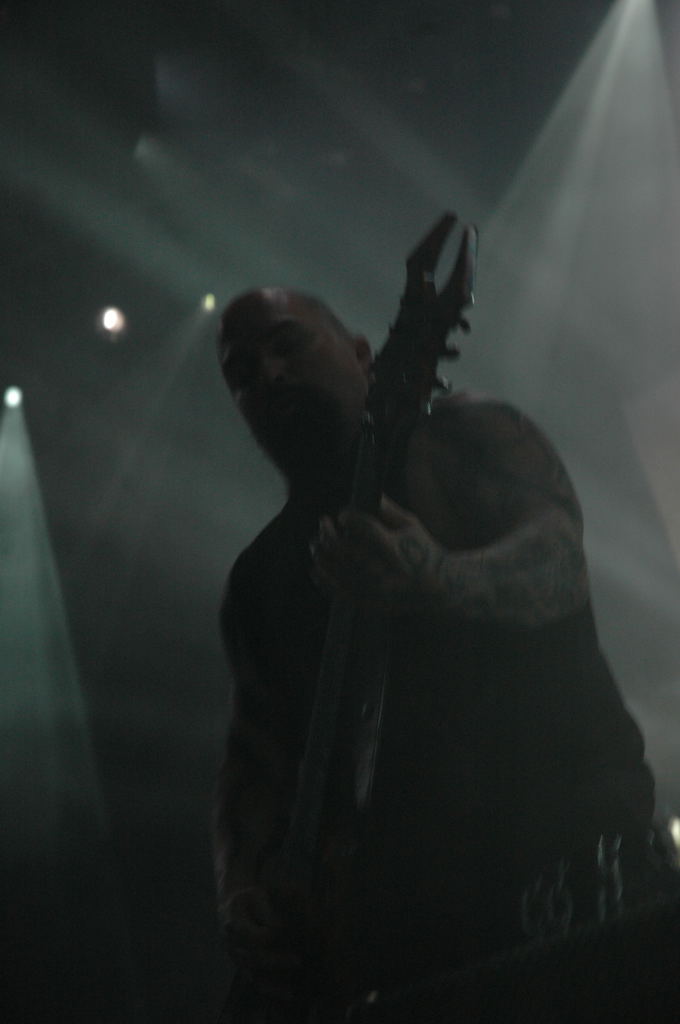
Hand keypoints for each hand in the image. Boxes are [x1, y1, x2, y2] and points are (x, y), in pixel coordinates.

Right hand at [223, 885, 307, 999]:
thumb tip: (278, 930)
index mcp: (233, 923)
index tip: (285, 930)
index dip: (268, 936)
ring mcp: (236, 957)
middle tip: (298, 961)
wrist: (231, 905)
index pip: (250, 936)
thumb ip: (266, 912)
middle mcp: (231, 944)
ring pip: (253, 975)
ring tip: (292, 991)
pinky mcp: (242, 965)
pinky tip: (288, 994)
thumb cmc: (248, 898)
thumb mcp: (256, 895)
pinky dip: (270, 989)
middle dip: (276, 961)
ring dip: (273, 983)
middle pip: (253, 958)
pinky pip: (255, 981)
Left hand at [310, 495, 445, 613]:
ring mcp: (374, 589)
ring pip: (337, 571)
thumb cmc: (423, 550)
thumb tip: (369, 494)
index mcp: (394, 548)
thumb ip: (389, 510)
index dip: (349, 518)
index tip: (343, 515)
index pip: (365, 528)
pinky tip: (315, 568)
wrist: (437, 588)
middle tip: (323, 523)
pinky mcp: (370, 602)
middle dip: (328, 534)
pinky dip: (323, 580)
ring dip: (321, 554)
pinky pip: (339, 592)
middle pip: (344, 549)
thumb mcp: (412, 525)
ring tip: (316, 543)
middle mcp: (382, 570)